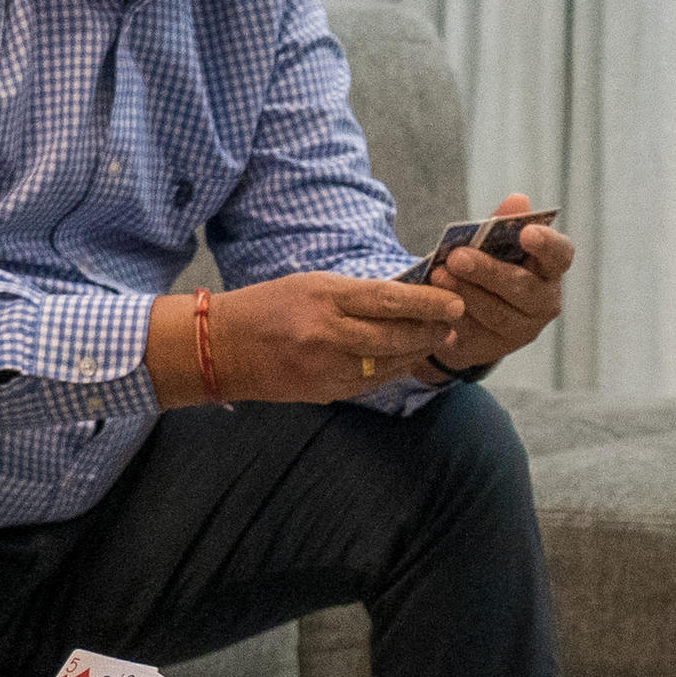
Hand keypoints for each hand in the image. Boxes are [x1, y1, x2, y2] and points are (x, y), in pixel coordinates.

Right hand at [166, 271, 468, 404]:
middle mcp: (327, 334)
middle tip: (454, 323)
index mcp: (323, 298)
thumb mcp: (310, 285)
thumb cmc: (268, 306)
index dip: (426, 304)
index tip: (454, 303)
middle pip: (394, 336)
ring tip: (437, 340)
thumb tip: (403, 298)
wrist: (221, 347)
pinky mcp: (324, 391)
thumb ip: (354, 294)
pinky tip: (406, 360)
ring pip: (388, 364)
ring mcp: (326, 367)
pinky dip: (393, 371)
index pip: (387, 300)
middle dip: (430, 330)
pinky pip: (370, 383)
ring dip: (417, 353)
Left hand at [421, 192, 575, 376]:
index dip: (546, 245)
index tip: (526, 233)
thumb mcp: (493, 245)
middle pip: (524, 289)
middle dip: (489, 272)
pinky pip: (474, 333)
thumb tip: (518, 199)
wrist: (465, 314)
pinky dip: (454, 313)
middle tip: (457, 257)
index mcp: (549, 269)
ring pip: (497, 314)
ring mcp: (522, 330)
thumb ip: (503, 224)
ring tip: (438, 275)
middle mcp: (544, 302)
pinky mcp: (493, 348)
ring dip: (466, 293)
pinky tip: (435, 299)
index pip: (560, 255)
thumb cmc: (487, 268)